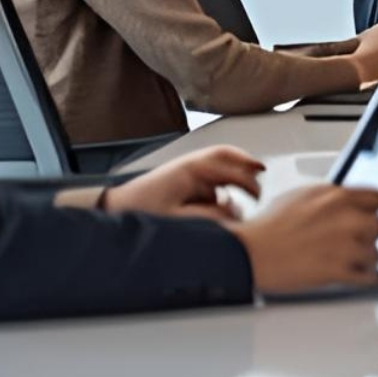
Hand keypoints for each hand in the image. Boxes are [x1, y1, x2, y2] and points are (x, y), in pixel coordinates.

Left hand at [86, 144, 265, 226]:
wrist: (117, 208)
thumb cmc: (142, 210)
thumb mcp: (177, 217)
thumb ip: (209, 215)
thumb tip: (233, 213)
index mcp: (191, 169)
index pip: (227, 163)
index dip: (247, 175)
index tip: (258, 191)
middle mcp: (191, 166)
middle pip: (227, 159)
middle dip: (246, 168)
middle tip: (259, 183)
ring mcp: (189, 173)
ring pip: (221, 170)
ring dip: (235, 180)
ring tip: (246, 195)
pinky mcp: (186, 183)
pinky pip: (212, 182)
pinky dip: (223, 190)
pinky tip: (226, 205)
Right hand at [239, 183, 377, 293]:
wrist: (250, 253)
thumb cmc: (268, 227)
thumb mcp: (301, 197)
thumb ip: (330, 199)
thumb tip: (346, 203)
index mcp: (335, 196)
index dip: (375, 210)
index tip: (372, 217)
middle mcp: (345, 218)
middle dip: (370, 236)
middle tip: (360, 242)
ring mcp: (344, 245)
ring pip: (376, 253)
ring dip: (367, 259)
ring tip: (352, 261)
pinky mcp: (339, 270)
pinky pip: (370, 276)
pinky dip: (366, 278)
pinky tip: (359, 276)